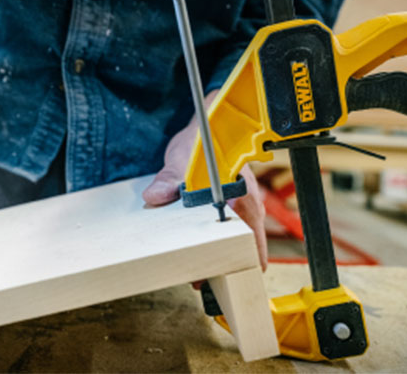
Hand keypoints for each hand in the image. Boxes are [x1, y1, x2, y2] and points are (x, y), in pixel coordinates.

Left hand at [142, 91, 268, 270]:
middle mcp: (248, 202)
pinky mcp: (235, 207)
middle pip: (249, 244)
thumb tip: (155, 196)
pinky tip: (200, 253)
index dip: (241, 258)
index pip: (251, 235)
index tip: (223, 273)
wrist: (208, 125)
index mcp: (241, 192)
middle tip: (202, 280)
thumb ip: (170, 178)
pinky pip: (233, 232)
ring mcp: (244, 206)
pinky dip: (220, 244)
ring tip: (199, 274)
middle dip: (230, 264)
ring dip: (224, 255)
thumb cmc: (201, 140)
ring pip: (243, 240)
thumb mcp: (182, 157)